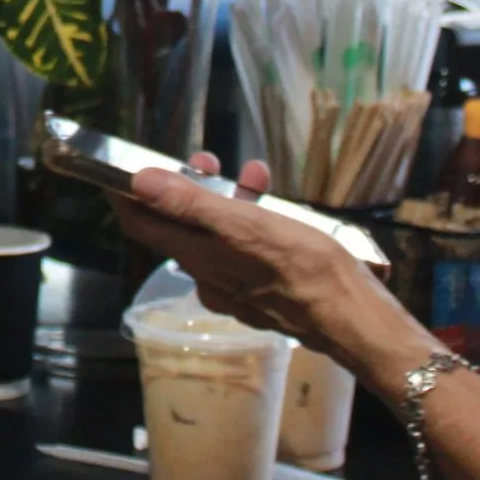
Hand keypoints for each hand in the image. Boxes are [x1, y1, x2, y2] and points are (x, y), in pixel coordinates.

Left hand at [111, 158, 426, 397]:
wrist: (352, 319)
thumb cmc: (302, 269)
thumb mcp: (245, 226)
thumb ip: (191, 205)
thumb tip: (139, 183)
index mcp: (198, 259)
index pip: (143, 225)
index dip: (128, 196)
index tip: (126, 167)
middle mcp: (210, 276)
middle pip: (182, 226)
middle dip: (191, 187)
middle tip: (208, 160)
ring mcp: (237, 288)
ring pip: (218, 235)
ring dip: (229, 200)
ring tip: (256, 175)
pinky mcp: (264, 292)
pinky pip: (245, 251)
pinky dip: (253, 223)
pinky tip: (279, 208)